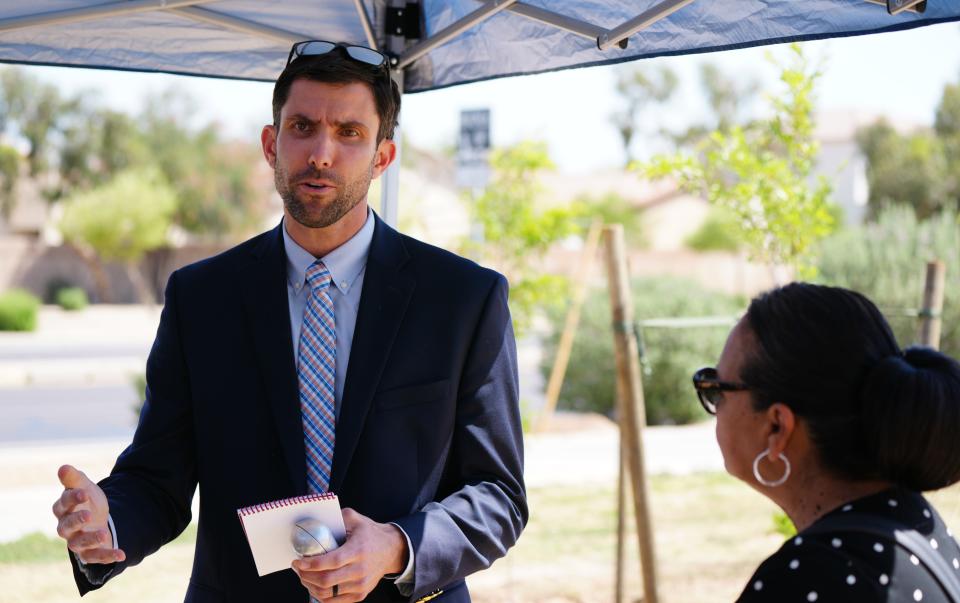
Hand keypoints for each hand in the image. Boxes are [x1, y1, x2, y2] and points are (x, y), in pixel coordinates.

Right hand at [52, 464, 124, 563]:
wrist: (98, 518)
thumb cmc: (86, 501)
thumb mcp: (84, 486)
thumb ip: (74, 479)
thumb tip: (63, 467)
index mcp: (63, 509)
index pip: (63, 504)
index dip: (72, 498)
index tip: (85, 492)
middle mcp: (66, 527)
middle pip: (66, 526)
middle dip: (76, 521)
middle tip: (89, 515)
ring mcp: (76, 541)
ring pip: (78, 544)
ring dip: (90, 539)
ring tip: (104, 533)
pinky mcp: (88, 553)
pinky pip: (95, 557)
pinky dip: (107, 556)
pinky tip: (121, 553)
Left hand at [292, 508, 407, 601]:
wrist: (391, 551)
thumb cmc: (371, 534)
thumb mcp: (356, 520)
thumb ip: (338, 517)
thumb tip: (318, 520)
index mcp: (358, 551)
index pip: (331, 562)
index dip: (311, 564)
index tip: (298, 561)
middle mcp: (360, 570)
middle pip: (326, 580)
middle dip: (306, 575)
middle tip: (298, 567)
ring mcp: (360, 585)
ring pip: (328, 593)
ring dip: (310, 586)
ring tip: (304, 576)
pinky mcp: (360, 594)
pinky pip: (335, 601)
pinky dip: (321, 596)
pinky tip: (314, 586)